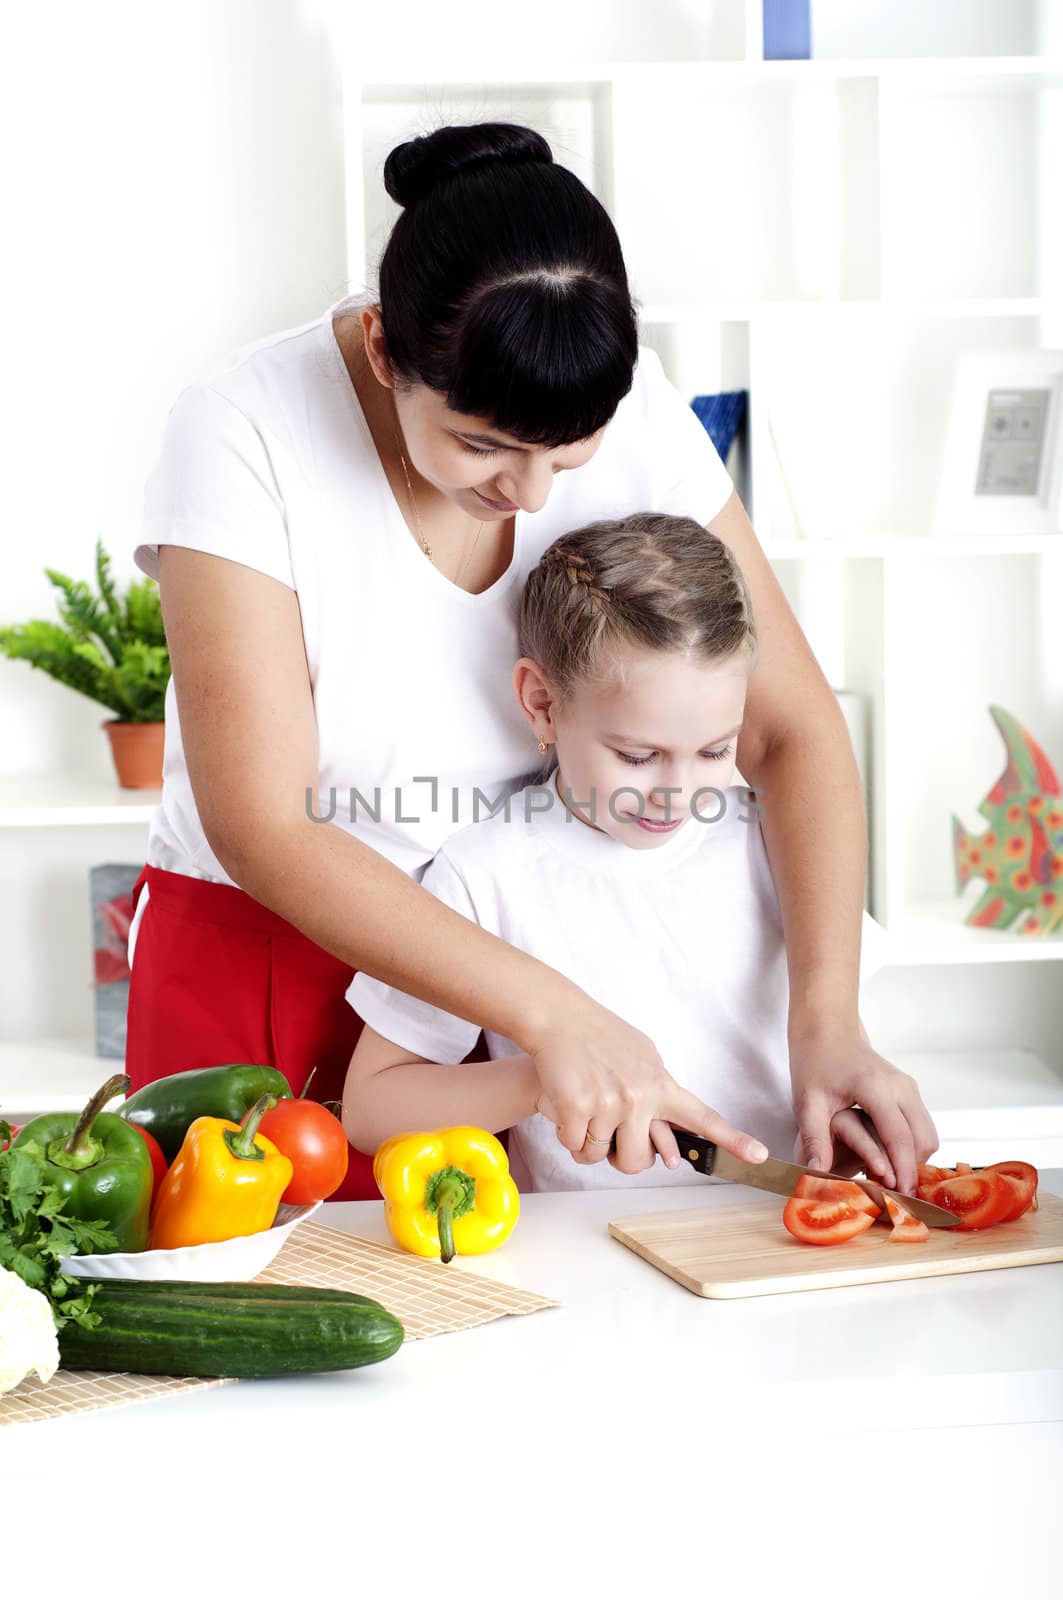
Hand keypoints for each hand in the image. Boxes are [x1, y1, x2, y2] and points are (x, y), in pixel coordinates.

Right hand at [528, 997, 769, 1174]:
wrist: (561, 1017)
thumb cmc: (600, 1036)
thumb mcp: (643, 1057)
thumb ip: (658, 1093)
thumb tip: (669, 1135)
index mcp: (661, 1085)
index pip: (703, 1118)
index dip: (733, 1140)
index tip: (760, 1156)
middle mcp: (639, 1096)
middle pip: (637, 1162)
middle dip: (621, 1158)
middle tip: (610, 1134)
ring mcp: (609, 1102)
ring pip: (599, 1156)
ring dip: (589, 1146)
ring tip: (584, 1112)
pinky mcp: (576, 1107)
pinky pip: (574, 1146)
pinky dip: (566, 1136)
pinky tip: (566, 1108)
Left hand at [789, 1025, 938, 1197]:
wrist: (827, 1029)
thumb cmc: (814, 1062)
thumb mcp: (807, 1102)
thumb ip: (814, 1138)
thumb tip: (815, 1174)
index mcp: (877, 1088)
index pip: (900, 1139)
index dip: (902, 1171)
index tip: (900, 1198)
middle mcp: (901, 1086)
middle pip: (923, 1140)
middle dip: (912, 1169)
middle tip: (892, 1195)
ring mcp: (909, 1086)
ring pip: (927, 1134)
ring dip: (914, 1158)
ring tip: (888, 1179)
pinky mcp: (909, 1090)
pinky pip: (921, 1125)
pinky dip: (912, 1146)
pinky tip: (889, 1159)